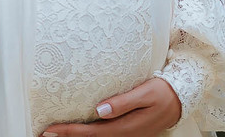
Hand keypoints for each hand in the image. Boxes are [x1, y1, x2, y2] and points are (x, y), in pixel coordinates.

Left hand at [40, 78, 182, 136]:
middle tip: (44, 133)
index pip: (92, 132)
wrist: (180, 100)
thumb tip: (99, 110)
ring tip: (55, 133)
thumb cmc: (162, 92)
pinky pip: (102, 135)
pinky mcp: (125, 131)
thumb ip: (123, 102)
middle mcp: (124, 134)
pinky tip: (77, 130)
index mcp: (126, 127)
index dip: (70, 132)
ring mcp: (125, 135)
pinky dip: (88, 134)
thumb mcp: (145, 93)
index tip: (51, 130)